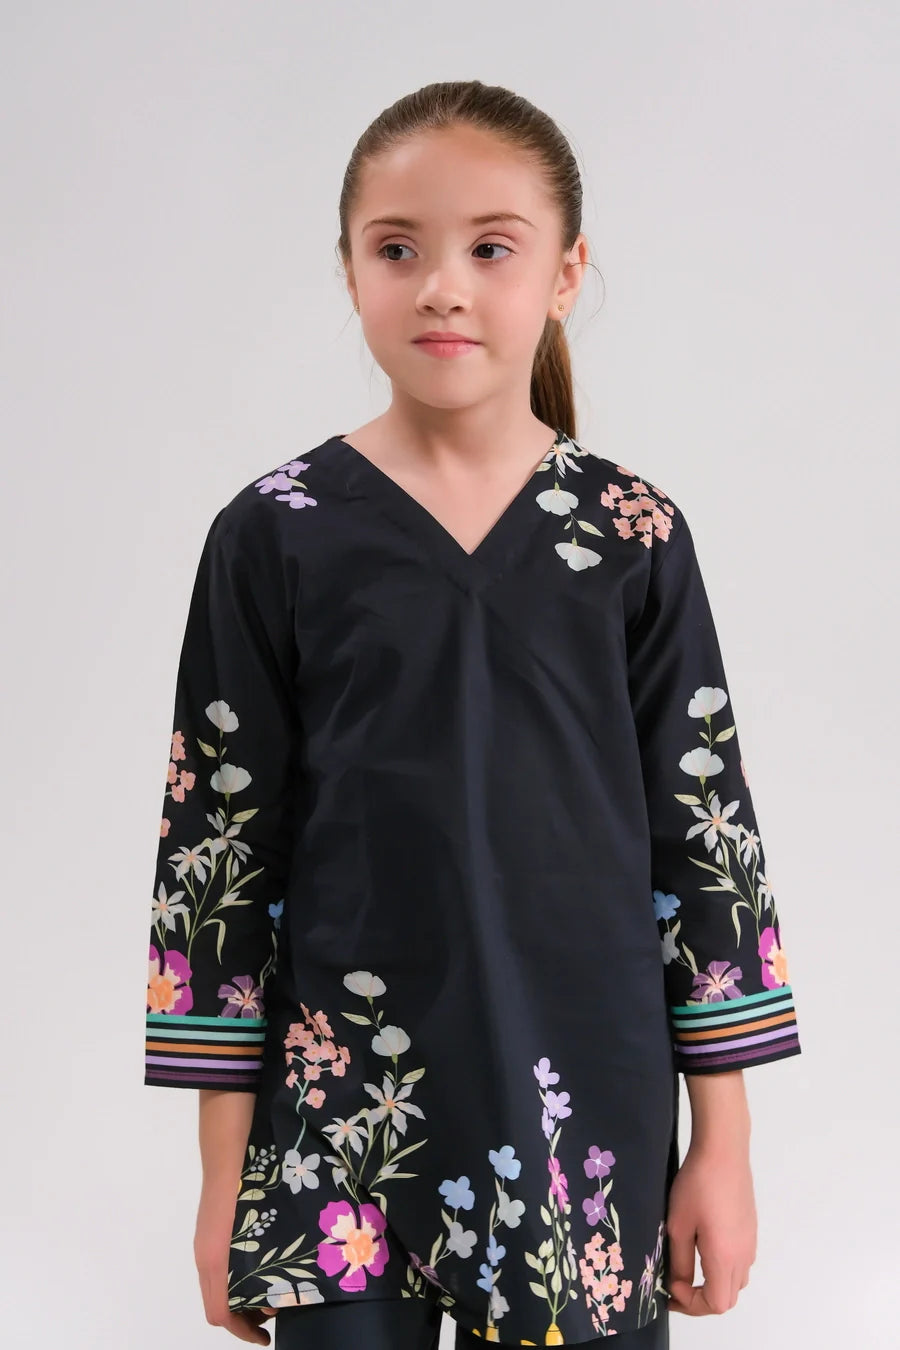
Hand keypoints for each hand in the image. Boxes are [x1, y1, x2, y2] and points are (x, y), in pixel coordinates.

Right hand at [194, 1180, 276, 1343]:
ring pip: (219, 1283)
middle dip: (244, 1317)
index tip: (266, 1337)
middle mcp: (205, 1255)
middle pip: (217, 1303)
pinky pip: (221, 1263)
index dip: (242, 1332)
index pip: (219, 1314)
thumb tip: (274, 1299)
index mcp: (214, 1261)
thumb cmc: (245, 1186)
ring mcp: (207, 1240)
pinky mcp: (213, 1227)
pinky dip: (239, 1275)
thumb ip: (261, 1267)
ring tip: (275, 1288)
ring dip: (243, 1295)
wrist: (229, 1147)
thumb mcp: (257, 1233)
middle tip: (277, 1310)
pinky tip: (266, 1261)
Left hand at [664, 1141, 756, 1315]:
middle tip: (676, 1286)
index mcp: (725, 1258)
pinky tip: (704, 1248)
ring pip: (736, 1281)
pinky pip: (740, 1262)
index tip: (671, 1285)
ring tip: (689, 1269)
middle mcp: (743, 1255)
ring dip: (714, 1284)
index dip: (691, 1304)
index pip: (716, 1304)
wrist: (723, 1150)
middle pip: (728, 1298)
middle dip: (701, 1300)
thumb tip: (679, 1285)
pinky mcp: (751, 1229)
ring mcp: (750, 1242)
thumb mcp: (679, 1225)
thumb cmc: (697, 1185)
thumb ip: (680, 1261)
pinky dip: (723, 1269)